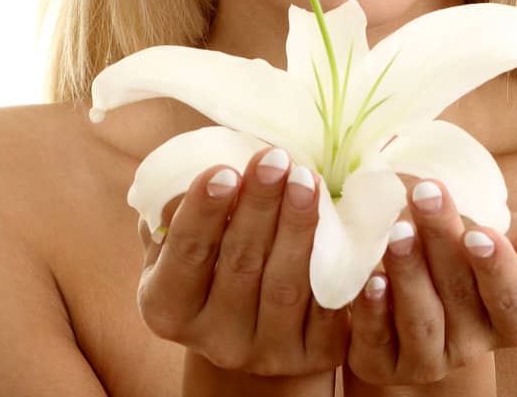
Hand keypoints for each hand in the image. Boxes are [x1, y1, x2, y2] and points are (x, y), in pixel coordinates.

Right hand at [137, 144, 348, 381]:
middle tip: (276, 159)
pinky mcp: (312, 357)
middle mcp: (214, 341)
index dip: (203, 214)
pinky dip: (341, 269)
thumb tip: (199, 166)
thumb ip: (181, 210)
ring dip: (298, 227)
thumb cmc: (217, 258)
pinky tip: (348, 229)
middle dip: (260, 207)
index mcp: (168, 308)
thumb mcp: (184, 239)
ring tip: (307, 179)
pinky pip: (331, 311)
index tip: (225, 170)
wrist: (260, 321)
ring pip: (285, 287)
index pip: (185, 256)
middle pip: (239, 266)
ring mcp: (265, 354)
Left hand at [345, 177, 516, 387]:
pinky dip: (374, 309)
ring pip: (421, 321)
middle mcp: (476, 346)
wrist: (422, 275)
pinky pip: (378, 340)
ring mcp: (429, 360)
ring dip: (410, 272)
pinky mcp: (384, 363)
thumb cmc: (471, 251)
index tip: (477, 233)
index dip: (500, 270)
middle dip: (441, 240)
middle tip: (424, 195)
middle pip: (461, 296)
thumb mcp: (509, 239)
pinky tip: (371, 279)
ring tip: (397, 231)